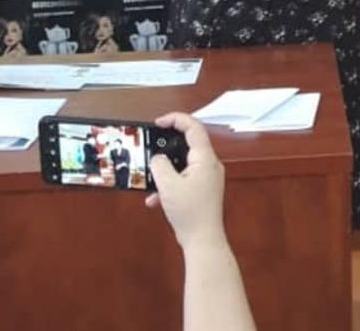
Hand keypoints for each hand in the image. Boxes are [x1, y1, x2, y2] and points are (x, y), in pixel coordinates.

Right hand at [145, 112, 225, 250]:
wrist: (202, 240)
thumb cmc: (189, 211)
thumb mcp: (168, 185)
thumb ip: (160, 165)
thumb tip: (158, 158)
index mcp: (205, 158)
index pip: (194, 127)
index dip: (176, 119)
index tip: (158, 123)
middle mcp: (209, 165)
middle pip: (187, 145)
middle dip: (166, 148)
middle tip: (151, 148)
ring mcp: (207, 178)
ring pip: (182, 165)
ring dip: (165, 172)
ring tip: (150, 180)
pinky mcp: (202, 190)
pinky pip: (183, 180)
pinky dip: (169, 186)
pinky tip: (156, 200)